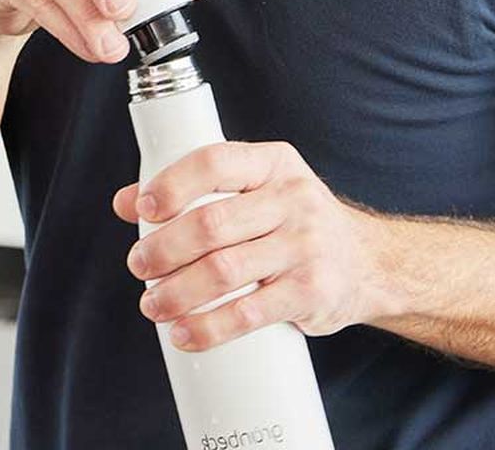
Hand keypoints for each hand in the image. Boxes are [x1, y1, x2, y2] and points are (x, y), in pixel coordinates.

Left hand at [113, 141, 385, 349]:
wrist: (369, 263)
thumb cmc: (292, 221)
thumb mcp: (254, 190)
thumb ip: (194, 190)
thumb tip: (125, 202)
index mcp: (272, 163)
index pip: (214, 162)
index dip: (172, 184)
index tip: (143, 208)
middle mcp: (292, 199)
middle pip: (212, 223)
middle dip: (165, 248)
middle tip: (138, 266)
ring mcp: (306, 246)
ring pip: (226, 270)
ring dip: (178, 292)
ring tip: (153, 304)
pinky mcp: (313, 293)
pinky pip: (251, 313)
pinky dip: (211, 326)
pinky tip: (185, 333)